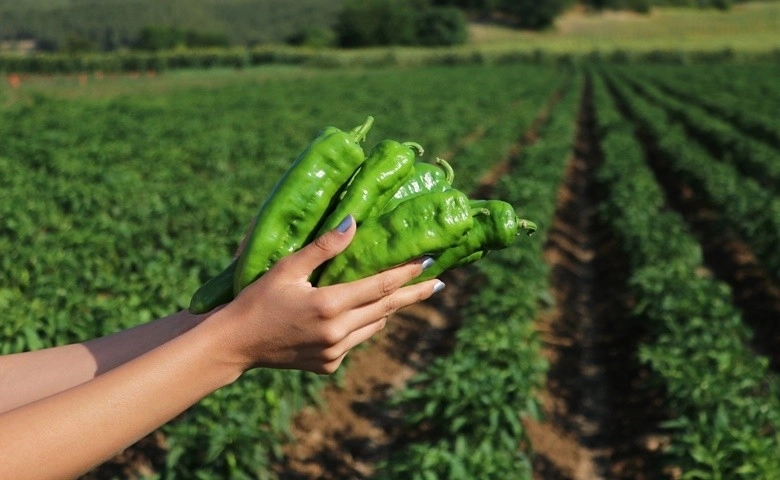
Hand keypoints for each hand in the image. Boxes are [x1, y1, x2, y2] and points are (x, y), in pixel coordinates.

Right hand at [210, 215, 442, 374]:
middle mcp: (337, 332)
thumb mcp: (287, 268)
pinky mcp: (328, 365)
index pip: (381, 285)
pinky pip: (357, 340)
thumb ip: (323, 247)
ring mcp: (334, 352)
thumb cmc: (257, 299)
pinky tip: (363, 313)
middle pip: (387, 307)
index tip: (430, 262)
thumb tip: (354, 224)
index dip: (408, 272)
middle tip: (439, 283)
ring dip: (388, 308)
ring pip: (374, 326)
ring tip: (403, 293)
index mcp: (329, 305)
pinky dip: (363, 325)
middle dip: (414, 294)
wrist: (235, 343)